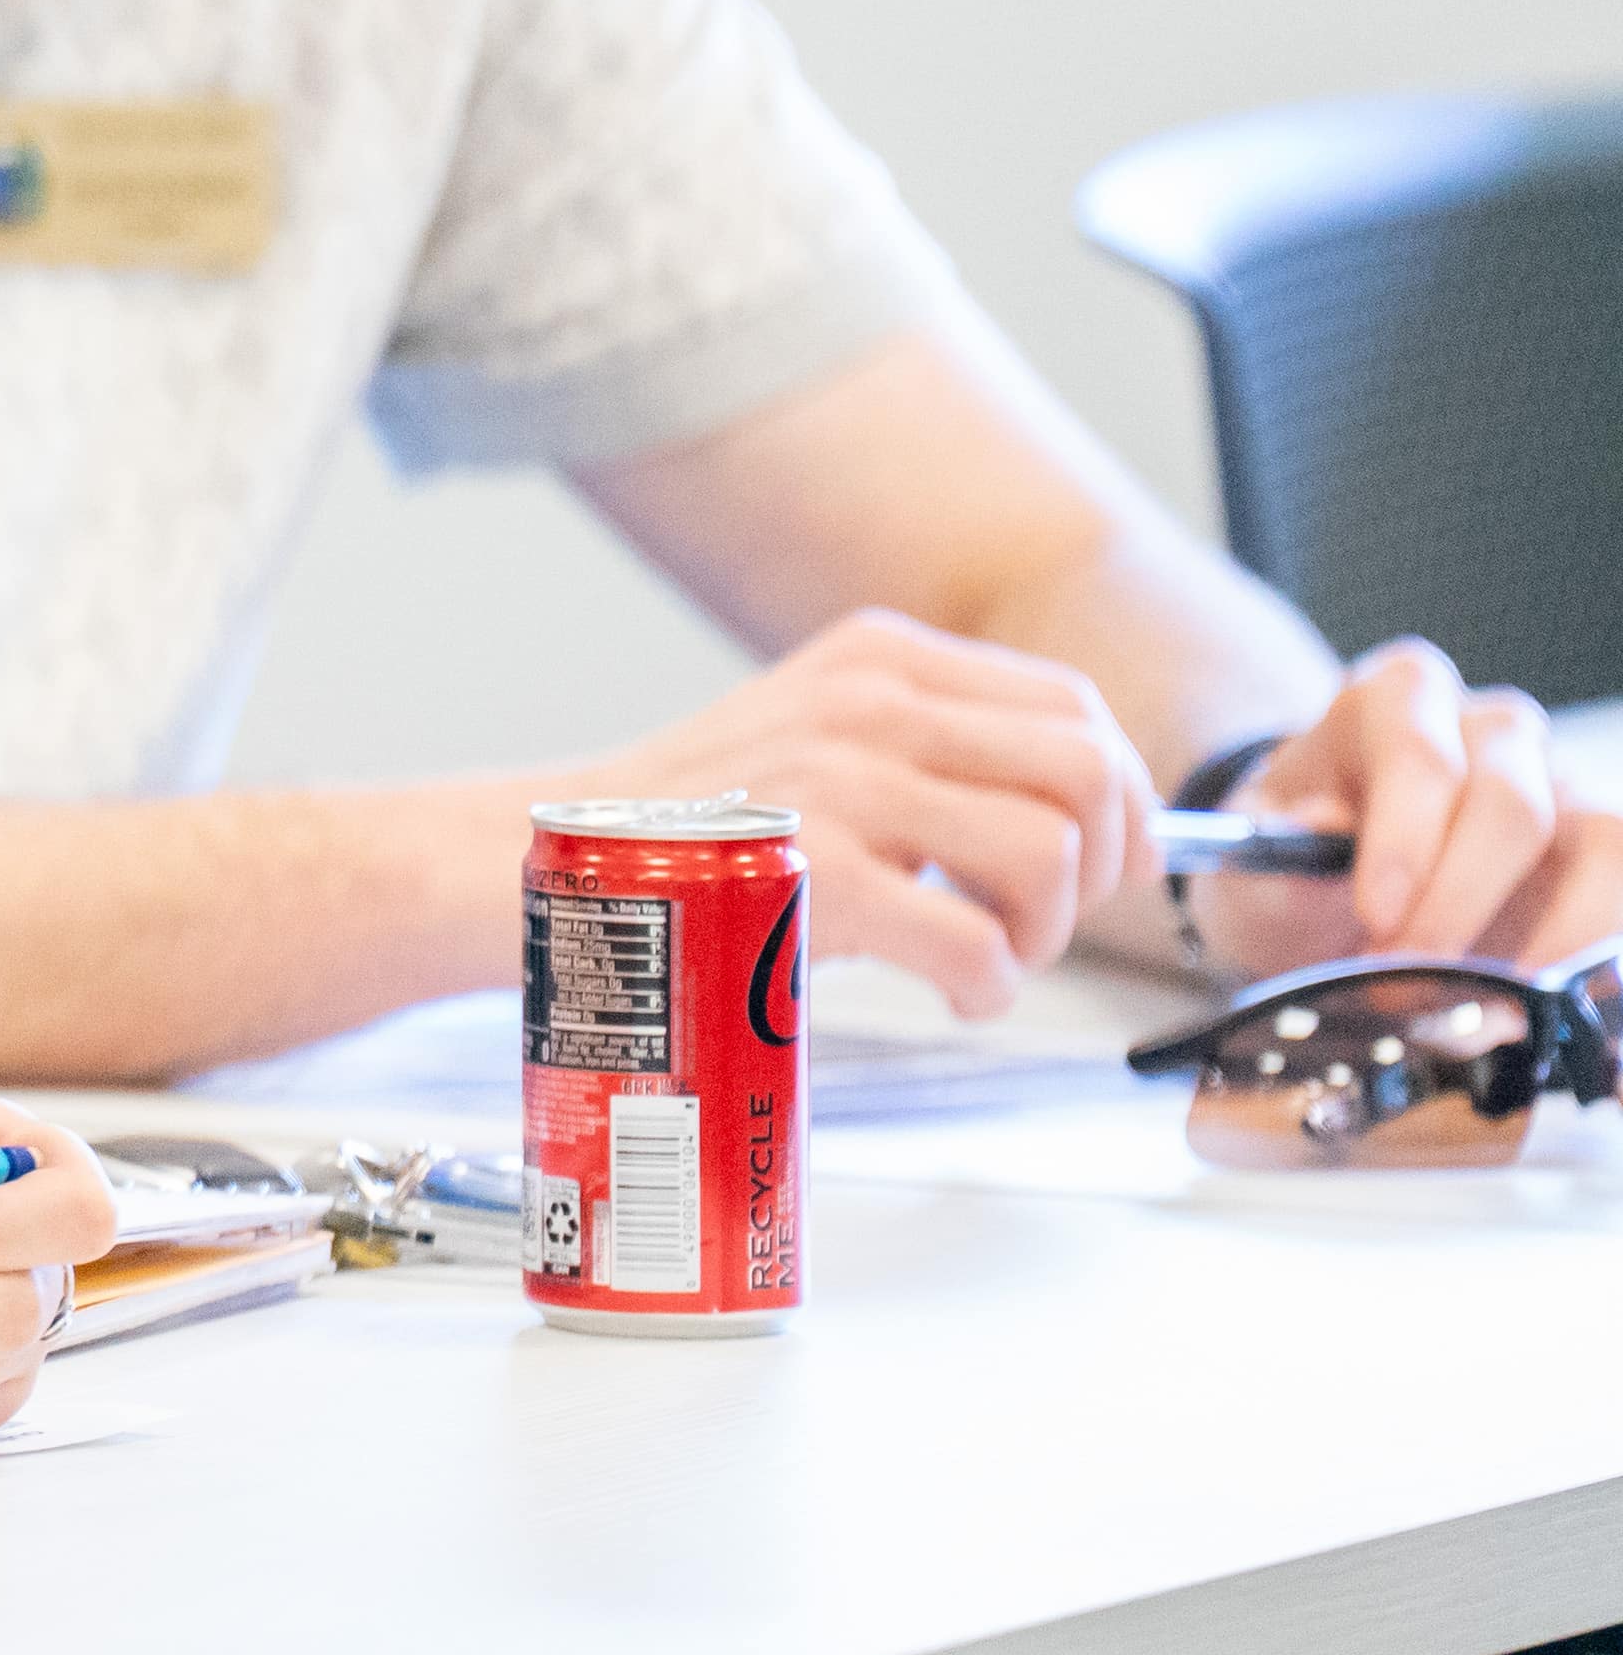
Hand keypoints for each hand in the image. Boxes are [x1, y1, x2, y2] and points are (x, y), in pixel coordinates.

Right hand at [548, 610, 1141, 1013]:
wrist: (533, 865)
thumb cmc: (682, 829)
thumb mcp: (808, 738)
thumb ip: (925, 752)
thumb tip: (1085, 822)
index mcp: (877, 659)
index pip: (1072, 706)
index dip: (1121, 796)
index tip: (1108, 864)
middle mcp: (869, 703)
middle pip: (1087, 771)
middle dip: (1103, 867)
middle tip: (1047, 923)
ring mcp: (839, 783)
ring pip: (1050, 854)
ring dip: (1046, 932)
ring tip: (985, 956)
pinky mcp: (814, 876)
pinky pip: (982, 943)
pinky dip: (992, 987)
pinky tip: (953, 995)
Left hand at [1179, 644, 1621, 979]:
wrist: (1327, 896)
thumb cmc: (1293, 863)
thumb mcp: (1254, 861)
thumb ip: (1275, 852)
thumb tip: (1320, 827)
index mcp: (1396, 701)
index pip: (1420, 755)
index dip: (1406, 841)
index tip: (1376, 918)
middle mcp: (1491, 729)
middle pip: (1510, 804)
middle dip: (1459, 908)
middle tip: (1405, 984)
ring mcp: (1562, 784)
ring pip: (1603, 839)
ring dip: (1551, 939)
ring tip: (1482, 1008)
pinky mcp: (1601, 848)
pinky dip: (1596, 958)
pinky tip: (1540, 1004)